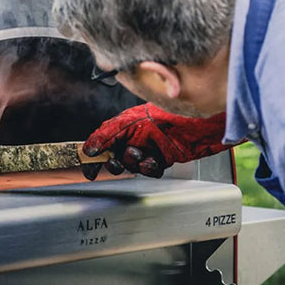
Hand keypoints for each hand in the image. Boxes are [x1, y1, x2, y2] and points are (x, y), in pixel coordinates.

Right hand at [81, 103, 230, 180]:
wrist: (195, 124)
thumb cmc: (165, 114)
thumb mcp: (128, 122)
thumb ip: (106, 134)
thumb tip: (89, 148)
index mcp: (123, 125)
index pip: (102, 142)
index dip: (95, 157)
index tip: (89, 169)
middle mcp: (134, 136)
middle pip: (115, 157)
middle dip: (115, 162)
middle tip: (118, 162)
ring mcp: (148, 147)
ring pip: (132, 166)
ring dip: (135, 163)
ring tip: (143, 155)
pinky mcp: (161, 158)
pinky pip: (149, 170)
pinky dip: (150, 168)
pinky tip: (154, 161)